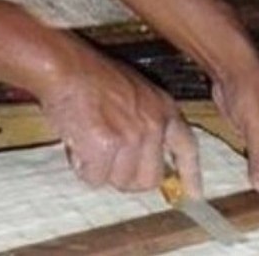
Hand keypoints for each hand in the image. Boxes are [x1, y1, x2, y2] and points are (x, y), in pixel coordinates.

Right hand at [37, 47, 200, 193]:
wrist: (65, 65)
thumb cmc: (91, 75)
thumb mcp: (134, 91)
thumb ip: (146, 121)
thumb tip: (143, 157)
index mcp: (163, 108)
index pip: (186, 147)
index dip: (190, 173)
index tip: (193, 194)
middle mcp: (153, 125)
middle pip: (149, 179)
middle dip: (126, 176)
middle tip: (107, 158)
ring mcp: (131, 137)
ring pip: (119, 181)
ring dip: (101, 169)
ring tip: (89, 139)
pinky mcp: (106, 146)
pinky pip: (95, 178)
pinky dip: (83, 167)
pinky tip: (77, 142)